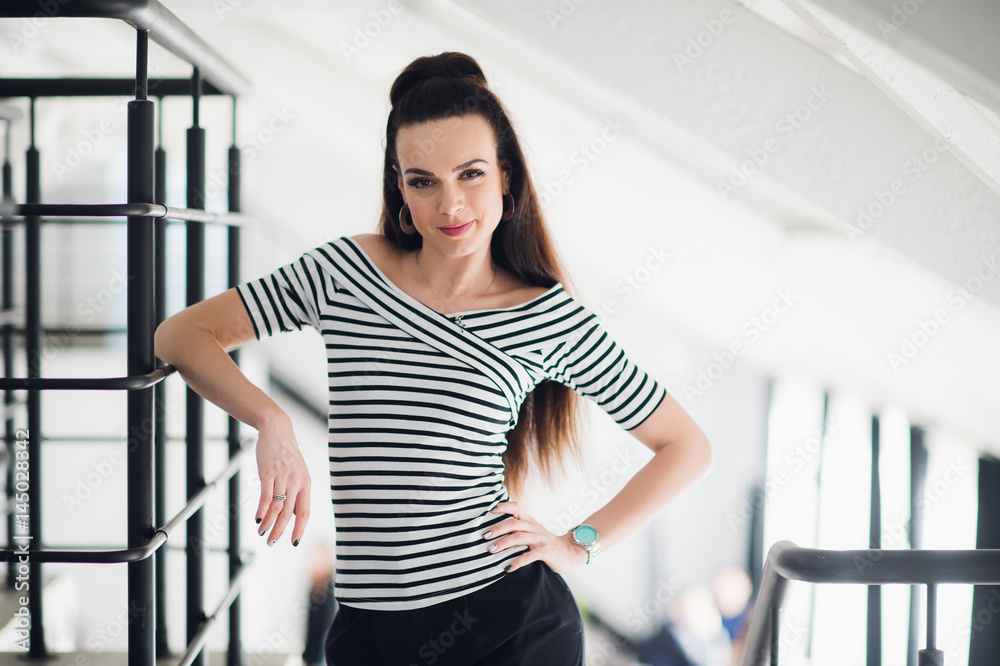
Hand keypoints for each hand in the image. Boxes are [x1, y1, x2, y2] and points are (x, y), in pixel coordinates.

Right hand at [254, 413, 310, 545]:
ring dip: (268, 524)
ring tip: (262, 534)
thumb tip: (294, 514)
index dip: (299, 529)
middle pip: (289, 514)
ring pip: (277, 508)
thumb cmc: (286, 454)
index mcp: (306, 484)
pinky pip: (266, 497)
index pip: (305, 512)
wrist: (276, 430)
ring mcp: (283, 478)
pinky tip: (257, 520)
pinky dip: (261, 511)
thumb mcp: (298, 472)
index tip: (294, 543)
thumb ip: (296, 492)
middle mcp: (296, 482)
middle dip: (280, 531)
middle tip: (271, 543)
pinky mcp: (268, 473)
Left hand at [485, 501, 588, 573]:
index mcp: (529, 521)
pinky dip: (517, 562)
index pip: (516, 507)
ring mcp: (540, 539)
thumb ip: (517, 528)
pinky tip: (507, 568)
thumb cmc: (544, 542)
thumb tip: (492, 529)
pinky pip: (528, 556)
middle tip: (484, 535)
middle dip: (497, 528)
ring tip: (490, 550)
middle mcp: (534, 527)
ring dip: (503, 543)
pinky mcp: (545, 552)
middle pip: (513, 523)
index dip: (503, 506)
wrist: (569, 552)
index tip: (489, 511)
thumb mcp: (532, 531)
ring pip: (519, 538)